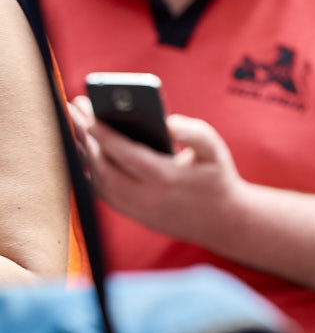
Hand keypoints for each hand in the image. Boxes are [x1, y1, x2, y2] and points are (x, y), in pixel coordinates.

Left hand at [69, 99, 242, 245]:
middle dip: (85, 138)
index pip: (125, 153)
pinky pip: (102, 193)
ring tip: (75, 127)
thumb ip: (195, 132)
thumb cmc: (217, 178)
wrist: (222, 220)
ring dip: (84, 154)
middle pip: (103, 167)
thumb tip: (169, 121)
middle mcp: (146, 197)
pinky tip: (85, 152)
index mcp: (166, 178)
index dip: (103, 133)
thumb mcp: (215, 151)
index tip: (86, 112)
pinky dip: (90, 172)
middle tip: (73, 111)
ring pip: (98, 182)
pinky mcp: (132, 215)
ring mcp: (135, 210)